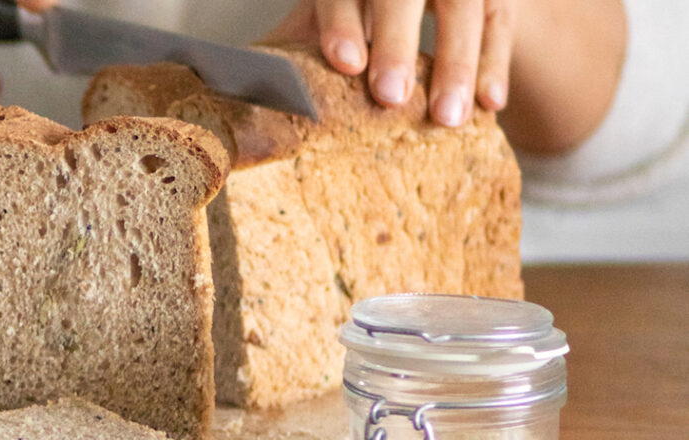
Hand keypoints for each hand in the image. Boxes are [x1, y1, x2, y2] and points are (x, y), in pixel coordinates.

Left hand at [266, 0, 515, 126]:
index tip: (345, 65)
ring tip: (446, 119)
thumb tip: (246, 93)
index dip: (342, 23)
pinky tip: (489, 104)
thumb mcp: (329, 14)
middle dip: (398, 43)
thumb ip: (299, 41)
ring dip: (456, 64)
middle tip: (390, 97)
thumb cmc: (356, 11)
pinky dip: (496, 62)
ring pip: (463, 6)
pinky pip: (502, 19)